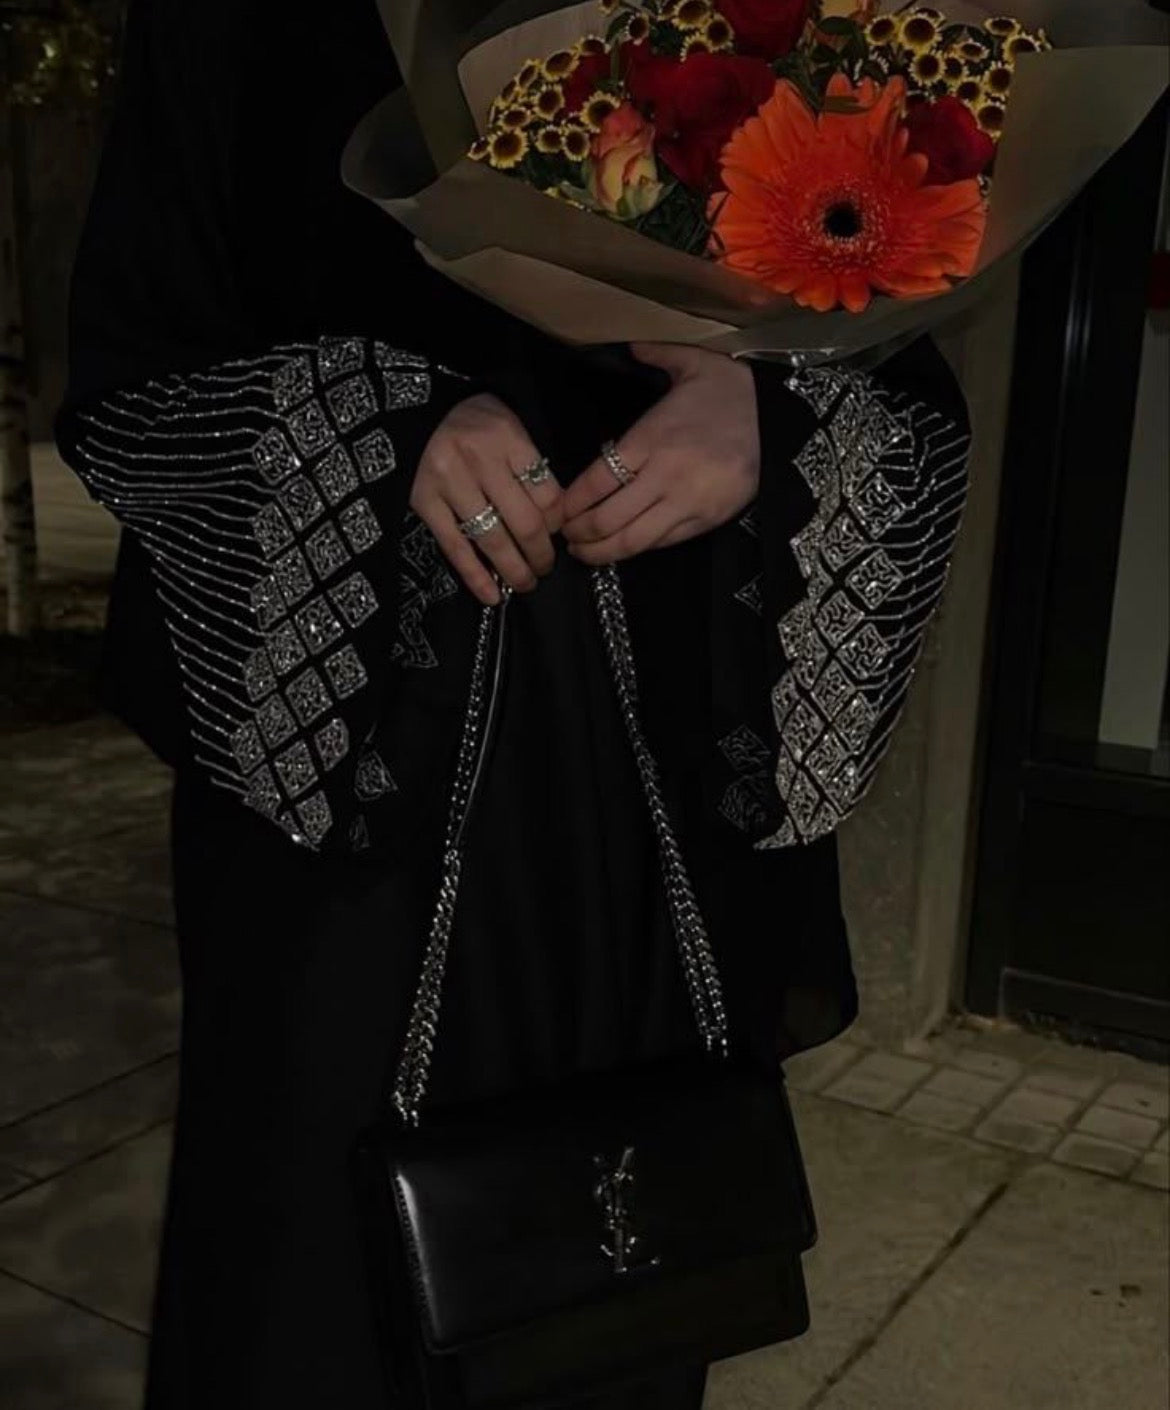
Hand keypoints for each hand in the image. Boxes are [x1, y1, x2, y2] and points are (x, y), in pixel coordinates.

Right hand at [411, 393, 562, 604]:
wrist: (418, 410)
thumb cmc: (474, 422)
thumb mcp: (510, 428)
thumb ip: (530, 468)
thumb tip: (553, 523)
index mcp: (508, 438)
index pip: (547, 494)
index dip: (558, 524)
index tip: (557, 534)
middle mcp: (479, 459)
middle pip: (524, 522)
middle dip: (541, 554)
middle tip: (546, 568)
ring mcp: (449, 482)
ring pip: (492, 539)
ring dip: (514, 570)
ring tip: (525, 583)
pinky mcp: (424, 502)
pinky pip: (455, 547)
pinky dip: (475, 576)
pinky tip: (492, 595)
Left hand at [561, 344, 759, 564]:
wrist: (781, 419)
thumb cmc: (731, 390)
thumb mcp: (692, 362)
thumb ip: (653, 353)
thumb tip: (626, 343)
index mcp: (652, 438)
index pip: (597, 481)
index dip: (570, 504)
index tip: (555, 512)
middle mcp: (665, 476)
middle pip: (607, 519)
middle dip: (578, 534)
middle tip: (563, 538)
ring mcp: (686, 503)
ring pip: (632, 541)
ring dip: (601, 552)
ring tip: (584, 552)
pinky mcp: (705, 521)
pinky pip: (661, 543)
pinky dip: (635, 550)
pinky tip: (620, 549)